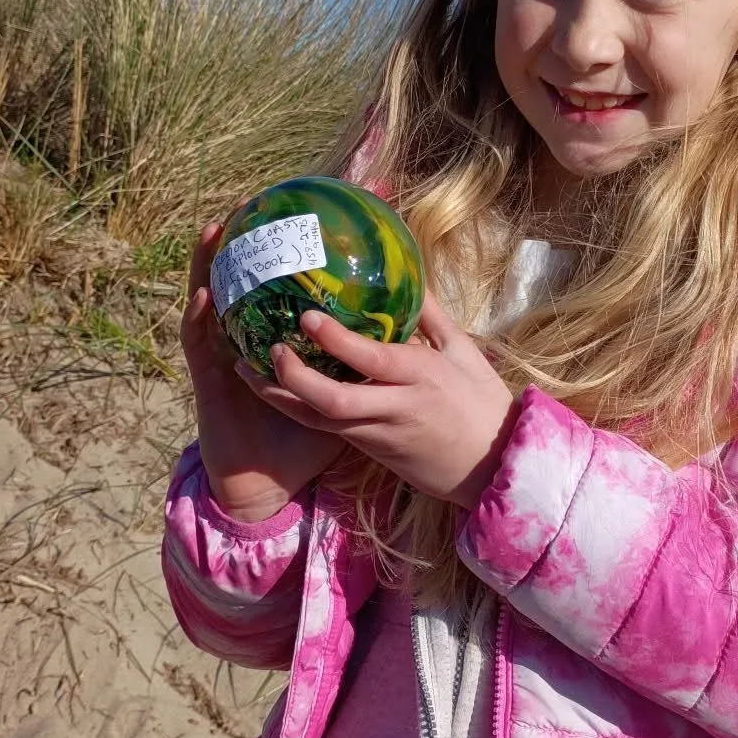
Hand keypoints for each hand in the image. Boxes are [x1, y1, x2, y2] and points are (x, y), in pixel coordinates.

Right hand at [180, 223, 344, 521]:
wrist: (265, 489)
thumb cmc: (304, 449)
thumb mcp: (343, 400)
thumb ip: (364, 367)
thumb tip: (410, 333)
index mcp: (280, 345)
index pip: (277, 295)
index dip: (280, 259)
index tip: (295, 218)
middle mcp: (248, 344)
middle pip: (243, 287)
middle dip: (242, 247)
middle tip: (250, 203)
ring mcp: (224, 360)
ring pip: (216, 305)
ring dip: (211, 267)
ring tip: (217, 229)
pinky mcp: (209, 384)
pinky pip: (200, 345)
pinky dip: (199, 318)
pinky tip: (205, 292)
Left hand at [238, 295, 517, 509]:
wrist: (492, 467)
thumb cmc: (481, 402)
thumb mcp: (464, 351)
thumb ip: (430, 313)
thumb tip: (406, 270)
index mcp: (421, 376)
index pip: (371, 359)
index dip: (335, 340)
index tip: (306, 316)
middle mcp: (395, 407)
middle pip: (332, 399)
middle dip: (293, 378)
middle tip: (267, 349)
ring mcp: (378, 433)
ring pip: (318, 420)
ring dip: (279, 397)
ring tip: (246, 370)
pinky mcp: (369, 450)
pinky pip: (326, 428)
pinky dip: (297, 408)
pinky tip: (272, 388)